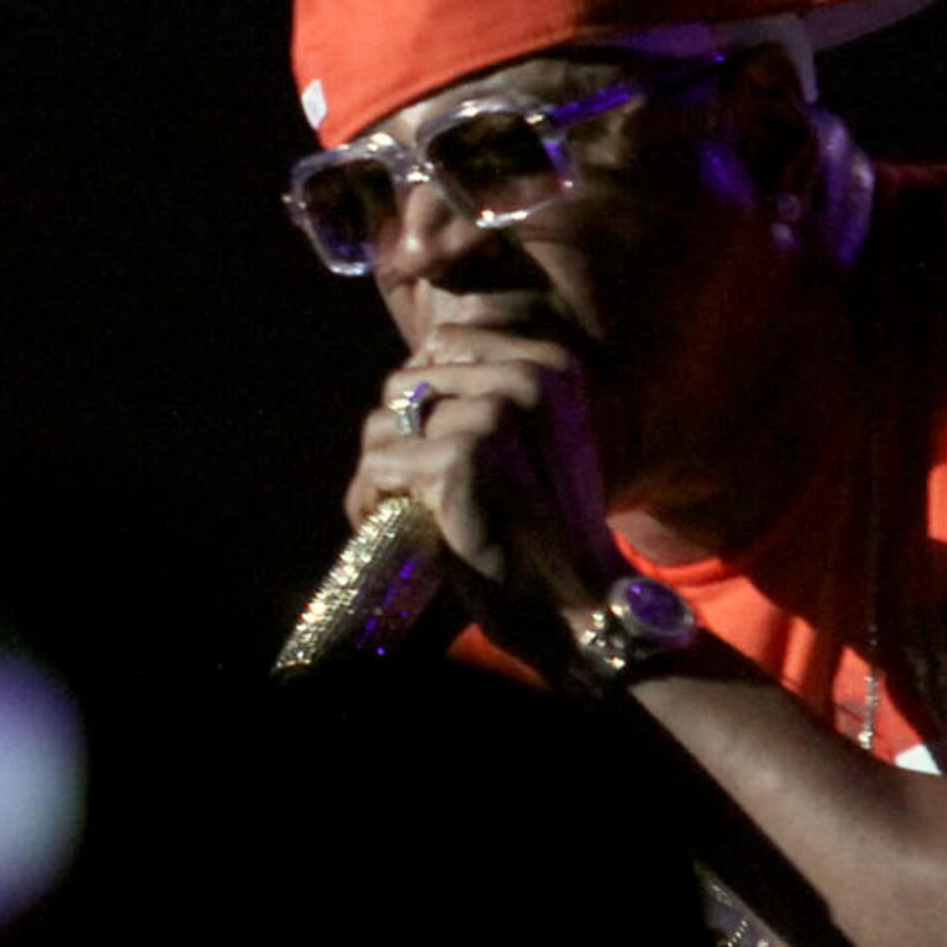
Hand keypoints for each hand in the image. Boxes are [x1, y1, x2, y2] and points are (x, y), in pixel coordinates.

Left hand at [343, 328, 628, 665]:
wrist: (576, 606)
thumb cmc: (544, 531)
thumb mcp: (530, 440)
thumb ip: (480, 396)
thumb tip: (407, 377)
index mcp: (550, 364)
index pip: (446, 341)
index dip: (423, 396)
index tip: (433, 448)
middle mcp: (526, 379)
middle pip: (404, 382)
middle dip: (395, 439)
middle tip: (411, 491)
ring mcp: (494, 417)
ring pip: (381, 425)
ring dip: (380, 476)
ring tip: (406, 515)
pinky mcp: (459, 460)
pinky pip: (376, 466)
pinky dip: (370, 504)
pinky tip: (401, 532)